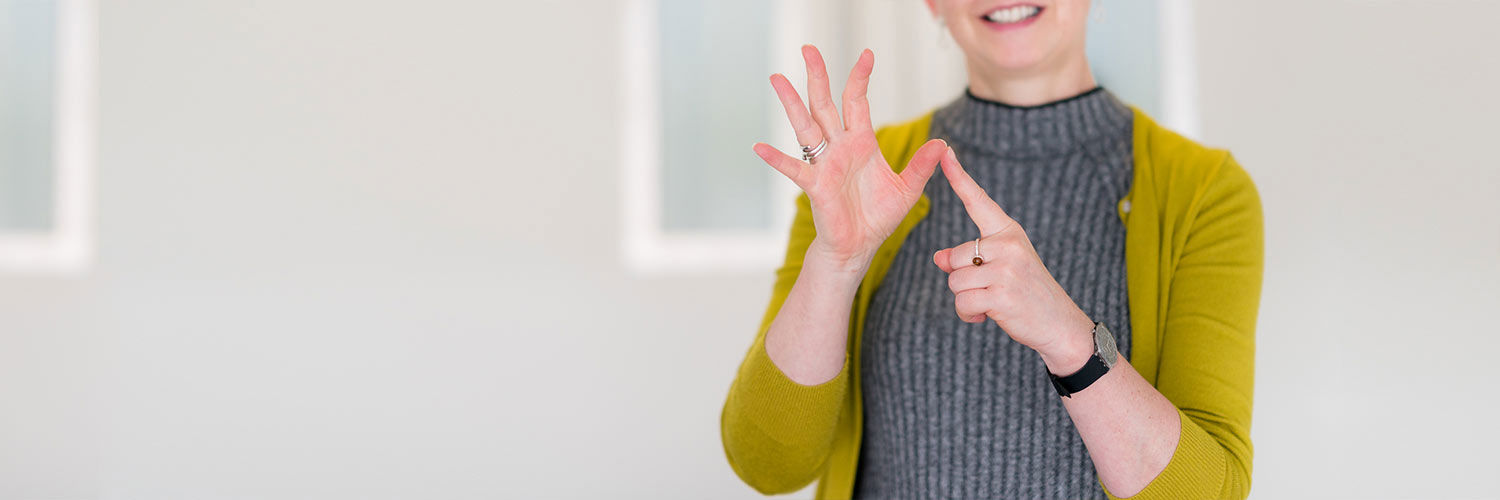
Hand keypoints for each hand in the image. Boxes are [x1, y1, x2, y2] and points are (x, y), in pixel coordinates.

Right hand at [752, 45, 947, 269]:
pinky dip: (776, 158)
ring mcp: (824, 164)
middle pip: (824, 104)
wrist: (859, 246)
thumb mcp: (907, 188)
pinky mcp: (815, 185)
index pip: (857, 101)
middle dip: (818, 76)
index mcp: (861, 142)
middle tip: (808, 48)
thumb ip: (921, 165)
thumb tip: (942, 144)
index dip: (860, 77)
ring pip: (805, 126)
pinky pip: (793, 168)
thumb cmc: (878, 217)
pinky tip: (760, 148)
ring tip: (777, 78)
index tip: (866, 54)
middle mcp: (838, 147)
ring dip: (791, 103)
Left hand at [930, 148, 1094, 370]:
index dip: (958, 177)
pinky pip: (962, 303)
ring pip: (954, 281)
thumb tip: (938, 258)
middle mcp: (1008, 244)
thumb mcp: (1000, 268)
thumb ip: (970, 259)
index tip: (945, 151)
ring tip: (992, 302)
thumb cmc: (1026, 293)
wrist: (1059, 323)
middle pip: (954, 257)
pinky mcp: (1001, 294)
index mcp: (1008, 232)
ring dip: (966, 299)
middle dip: (962, 279)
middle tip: (990, 289)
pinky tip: (989, 316)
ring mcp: (1006, 269)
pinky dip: (969, 316)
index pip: (978, 201)